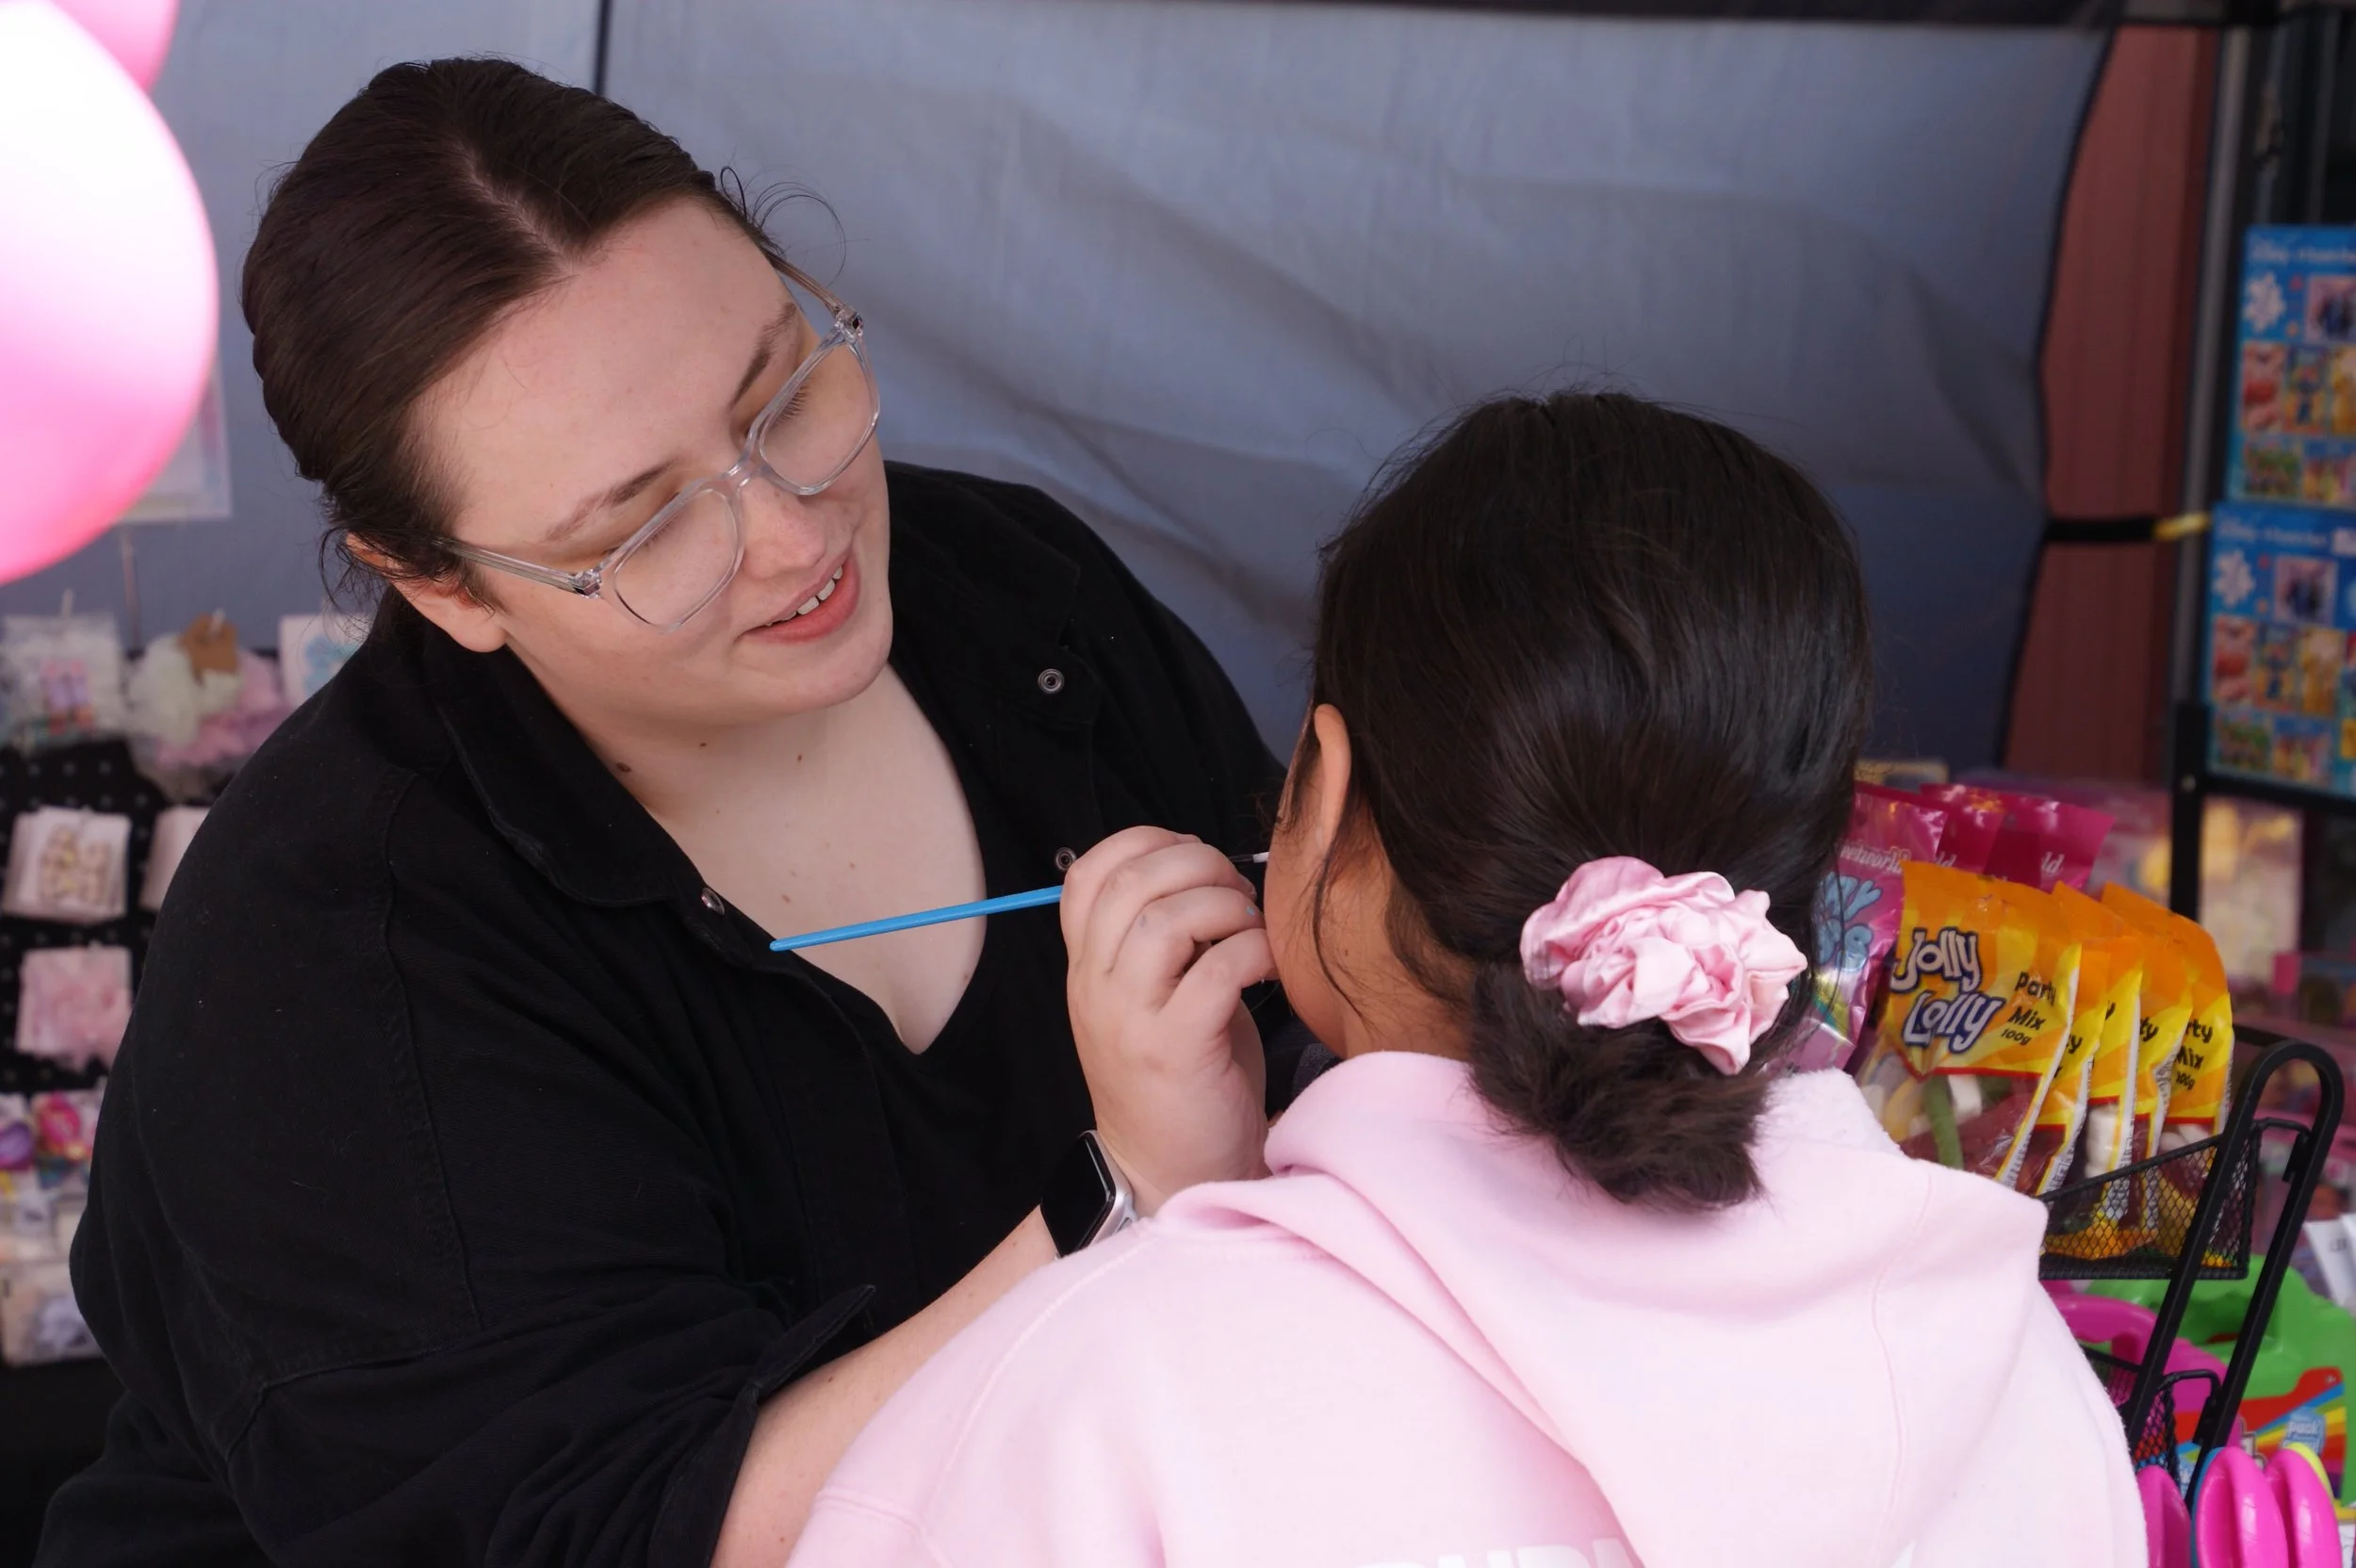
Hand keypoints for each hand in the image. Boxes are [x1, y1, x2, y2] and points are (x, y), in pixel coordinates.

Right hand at [1061, 827, 1273, 1215]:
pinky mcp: (1175, 1050)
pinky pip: (1215, 971)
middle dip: (1198, 865)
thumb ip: (1164, 942)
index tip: (1196, 859)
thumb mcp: (1153, 1001)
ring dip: (1224, 906)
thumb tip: (1212, 878)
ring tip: (1251, 927)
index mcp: (1087, 968)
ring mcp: (1129, 1019)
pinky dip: (1252, 951)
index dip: (1145, 843)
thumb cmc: (1180, 1082)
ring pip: (1165, 919)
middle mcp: (1096, 987)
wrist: (1167, 1177)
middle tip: (1238, 890)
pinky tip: (1269, 965)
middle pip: (1131, 882)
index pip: (1087, 873)